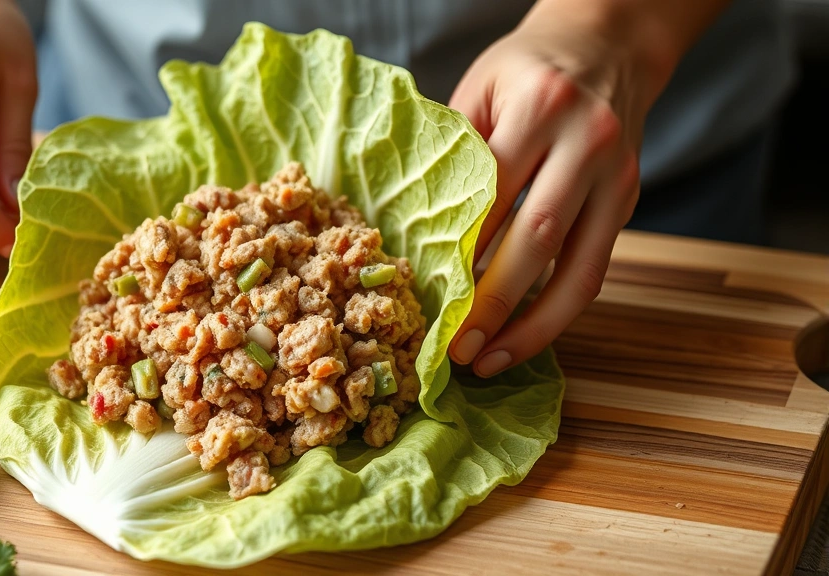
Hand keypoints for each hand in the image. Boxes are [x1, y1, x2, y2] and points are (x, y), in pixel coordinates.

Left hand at [447, 0, 726, 375]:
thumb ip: (452, 153)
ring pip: (578, 268)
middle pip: (536, 238)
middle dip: (493, 303)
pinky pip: (594, 267)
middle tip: (456, 349)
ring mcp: (615, 176)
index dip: (459, 256)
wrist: (608, 42)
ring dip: (534, 325)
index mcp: (539, 108)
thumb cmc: (528, 67)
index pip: (491, 196)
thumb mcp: (479, 87)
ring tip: (492, 361)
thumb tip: (412, 230)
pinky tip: (527, 335)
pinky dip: (560, 308)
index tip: (427, 301)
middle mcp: (586, 143)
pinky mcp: (627, 201)